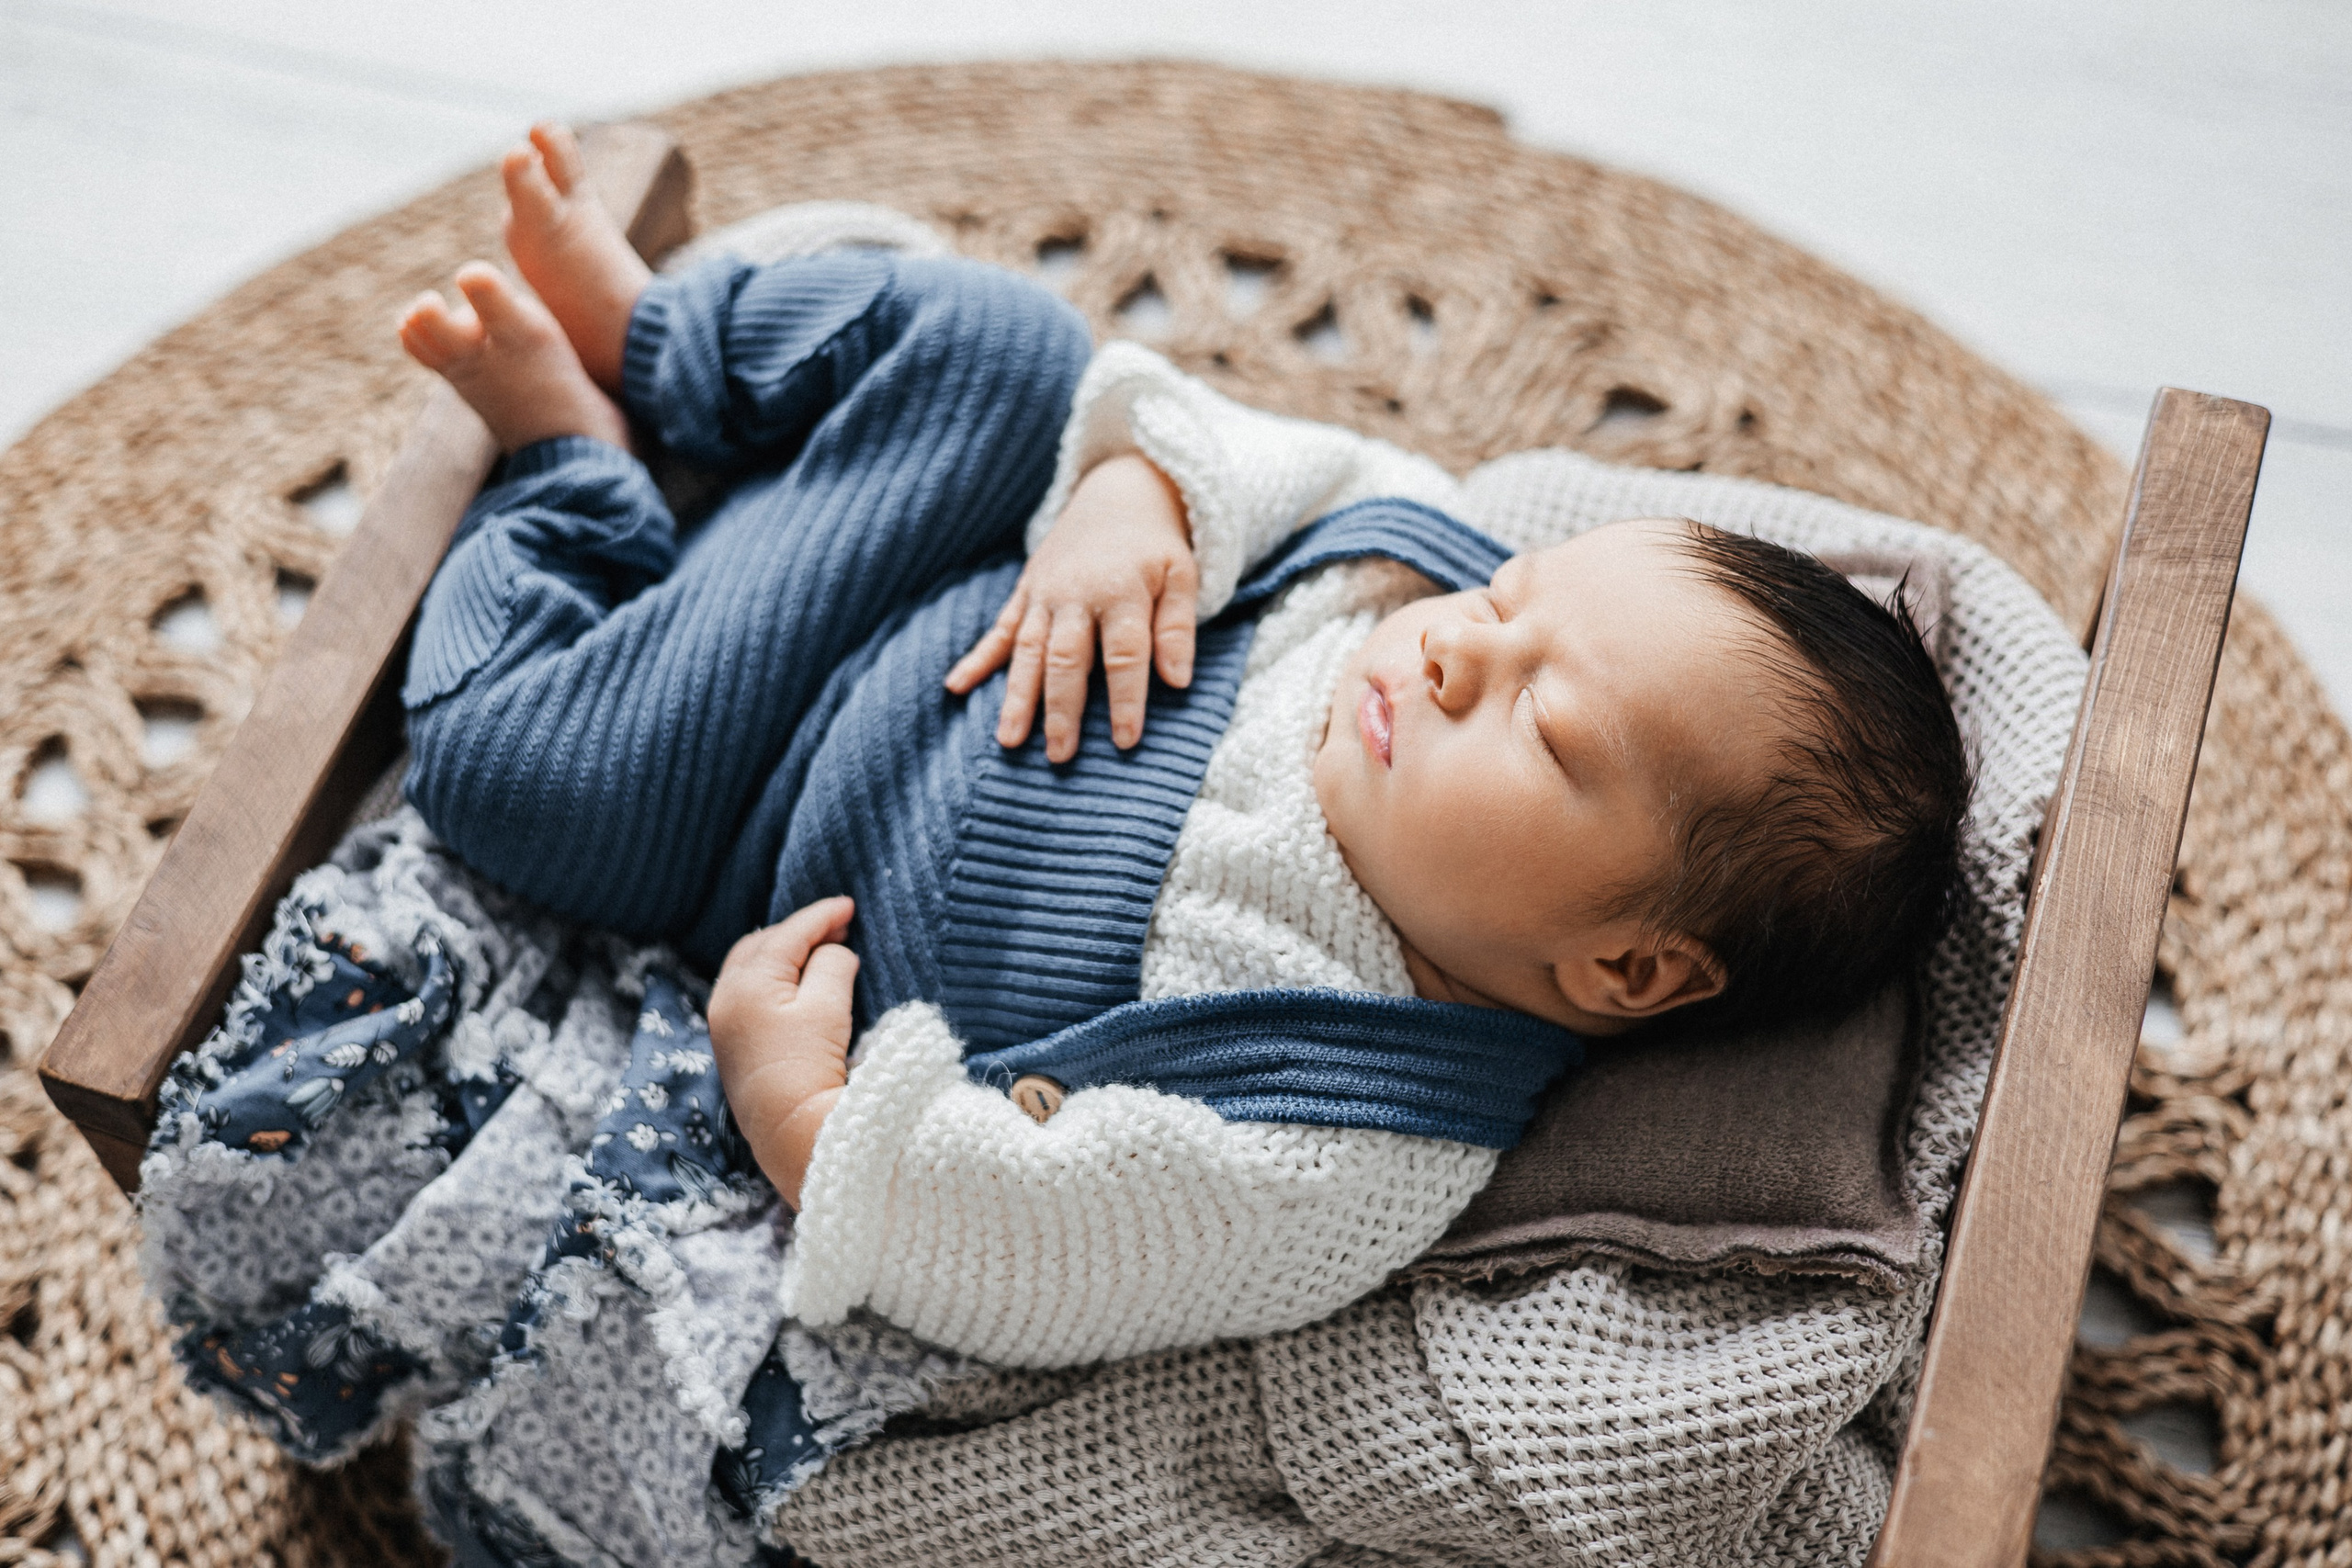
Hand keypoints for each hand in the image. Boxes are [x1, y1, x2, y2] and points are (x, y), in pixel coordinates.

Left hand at [708, 896, 859, 1209]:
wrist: (792, 1133)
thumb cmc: (812, 1066)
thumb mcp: (829, 1006)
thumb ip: (832, 964)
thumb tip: (832, 952)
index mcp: (746, 983)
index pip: (786, 935)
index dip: (821, 916)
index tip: (849, 906)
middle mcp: (724, 999)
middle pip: (760, 947)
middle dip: (798, 932)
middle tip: (836, 926)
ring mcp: (723, 1025)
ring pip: (750, 970)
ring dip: (783, 954)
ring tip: (817, 949)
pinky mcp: (731, 1048)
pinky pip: (748, 994)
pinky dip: (772, 978)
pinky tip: (794, 982)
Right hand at [945, 453, 1197, 761]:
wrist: (1116, 493)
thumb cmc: (1155, 547)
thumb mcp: (1182, 576)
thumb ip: (1178, 627)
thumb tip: (1178, 681)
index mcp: (1122, 591)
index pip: (1124, 654)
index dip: (1126, 698)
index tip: (1126, 741)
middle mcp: (1076, 595)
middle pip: (1066, 658)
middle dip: (1060, 708)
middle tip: (1058, 755)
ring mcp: (1045, 595)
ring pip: (1028, 651)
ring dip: (1017, 696)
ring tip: (1008, 739)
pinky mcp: (1026, 593)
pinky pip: (999, 630)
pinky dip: (977, 658)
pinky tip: (955, 686)